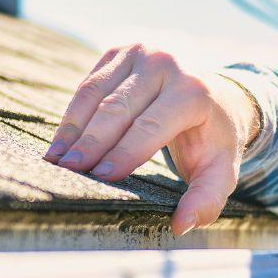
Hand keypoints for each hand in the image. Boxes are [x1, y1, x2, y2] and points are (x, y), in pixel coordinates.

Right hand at [43, 44, 259, 235]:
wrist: (215, 97)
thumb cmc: (213, 140)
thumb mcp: (221, 171)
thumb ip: (206, 199)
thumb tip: (181, 226)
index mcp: (194, 92)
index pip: (152, 126)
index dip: (124, 152)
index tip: (100, 176)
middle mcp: (167, 64)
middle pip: (119, 108)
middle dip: (92, 141)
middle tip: (68, 170)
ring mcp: (141, 52)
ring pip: (97, 93)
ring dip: (73, 128)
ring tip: (56, 159)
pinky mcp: (120, 52)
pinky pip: (89, 84)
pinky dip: (73, 114)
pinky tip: (62, 142)